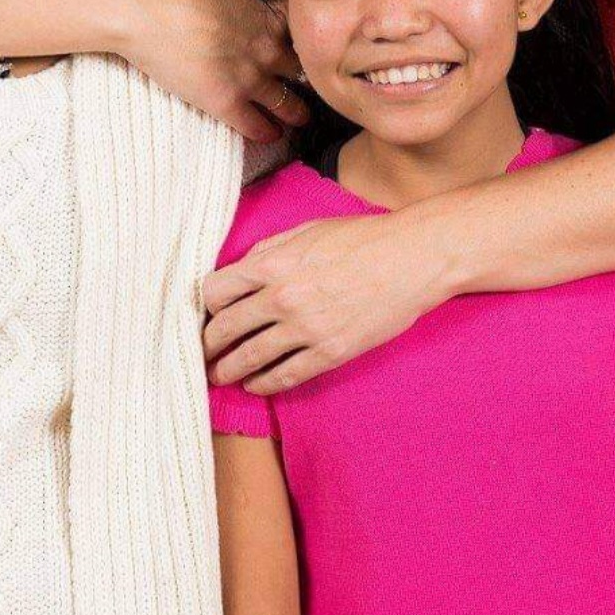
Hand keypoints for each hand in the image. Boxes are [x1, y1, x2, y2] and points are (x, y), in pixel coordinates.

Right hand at [121, 0, 308, 142]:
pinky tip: (271, 135)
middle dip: (308, 78)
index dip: (309, 42)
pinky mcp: (226, 103)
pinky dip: (266, 133)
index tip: (310, 49)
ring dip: (296, 112)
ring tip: (300, 118)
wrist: (148, 13)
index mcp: (271, 17)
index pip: (306, 34)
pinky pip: (256, 126)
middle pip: (304, 70)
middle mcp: (269, 49)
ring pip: (288, 104)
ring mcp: (250, 79)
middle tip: (313, 86)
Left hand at [203, 210, 444, 391]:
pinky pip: (286, 375)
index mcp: (273, 263)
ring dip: (228, 370)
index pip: (215, 291)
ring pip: (250, 358)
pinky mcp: (330, 352)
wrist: (412, 258)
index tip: (206, 313)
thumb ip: (269, 249)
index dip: (205, 305)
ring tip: (219, 376)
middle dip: (207, 343)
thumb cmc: (362, 238)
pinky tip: (254, 385)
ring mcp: (306, 328)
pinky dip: (263, 384)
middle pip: (226, 329)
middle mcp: (282, 297)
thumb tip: (241, 268)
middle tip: (202, 352)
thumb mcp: (306, 230)